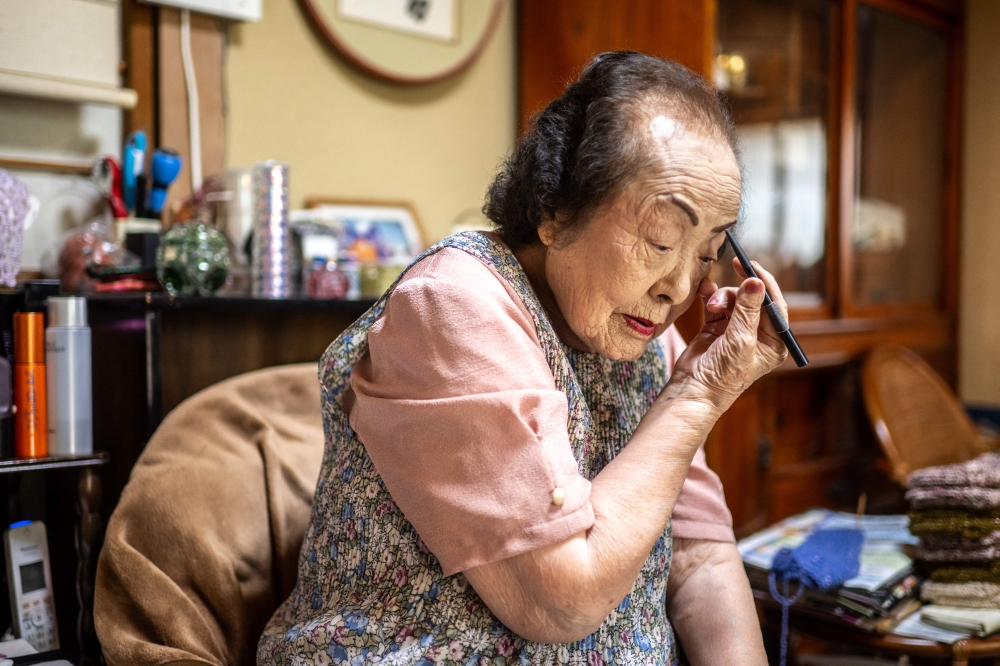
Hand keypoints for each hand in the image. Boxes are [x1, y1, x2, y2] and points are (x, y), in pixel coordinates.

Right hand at [667, 257, 787, 411]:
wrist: (693, 391)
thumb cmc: (723, 376)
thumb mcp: (740, 341)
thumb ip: (747, 310)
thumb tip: (756, 282)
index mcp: (773, 342)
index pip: (775, 305)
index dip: (765, 283)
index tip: (753, 266)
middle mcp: (757, 334)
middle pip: (753, 298)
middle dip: (741, 289)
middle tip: (736, 265)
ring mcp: (735, 330)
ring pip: (734, 299)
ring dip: (723, 297)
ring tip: (713, 306)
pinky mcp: (716, 328)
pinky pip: (717, 304)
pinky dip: (712, 296)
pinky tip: (705, 289)